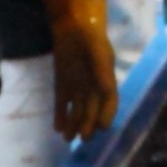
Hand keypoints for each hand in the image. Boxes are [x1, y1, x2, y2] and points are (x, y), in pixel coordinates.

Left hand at [46, 0, 119, 140]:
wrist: (74, 27)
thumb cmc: (91, 39)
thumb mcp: (100, 53)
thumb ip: (103, 73)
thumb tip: (107, 91)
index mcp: (107, 81)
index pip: (109, 103)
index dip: (107, 115)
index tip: (102, 127)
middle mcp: (93, 88)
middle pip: (92, 111)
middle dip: (88, 125)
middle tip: (83, 138)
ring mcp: (77, 88)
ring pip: (77, 111)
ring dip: (73, 125)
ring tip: (68, 138)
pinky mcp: (63, 86)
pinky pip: (62, 104)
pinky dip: (60, 116)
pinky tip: (58, 128)